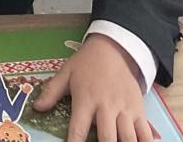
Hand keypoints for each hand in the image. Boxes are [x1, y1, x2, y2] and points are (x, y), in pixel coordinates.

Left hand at [34, 33, 153, 141]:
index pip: (78, 129)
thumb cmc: (86, 64)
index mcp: (85, 99)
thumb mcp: (66, 74)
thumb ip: (51, 92)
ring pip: (128, 139)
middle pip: (108, 138)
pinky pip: (145, 134)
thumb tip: (37, 108)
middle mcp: (106, 106)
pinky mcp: (139, 110)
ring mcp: (125, 109)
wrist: (112, 49)